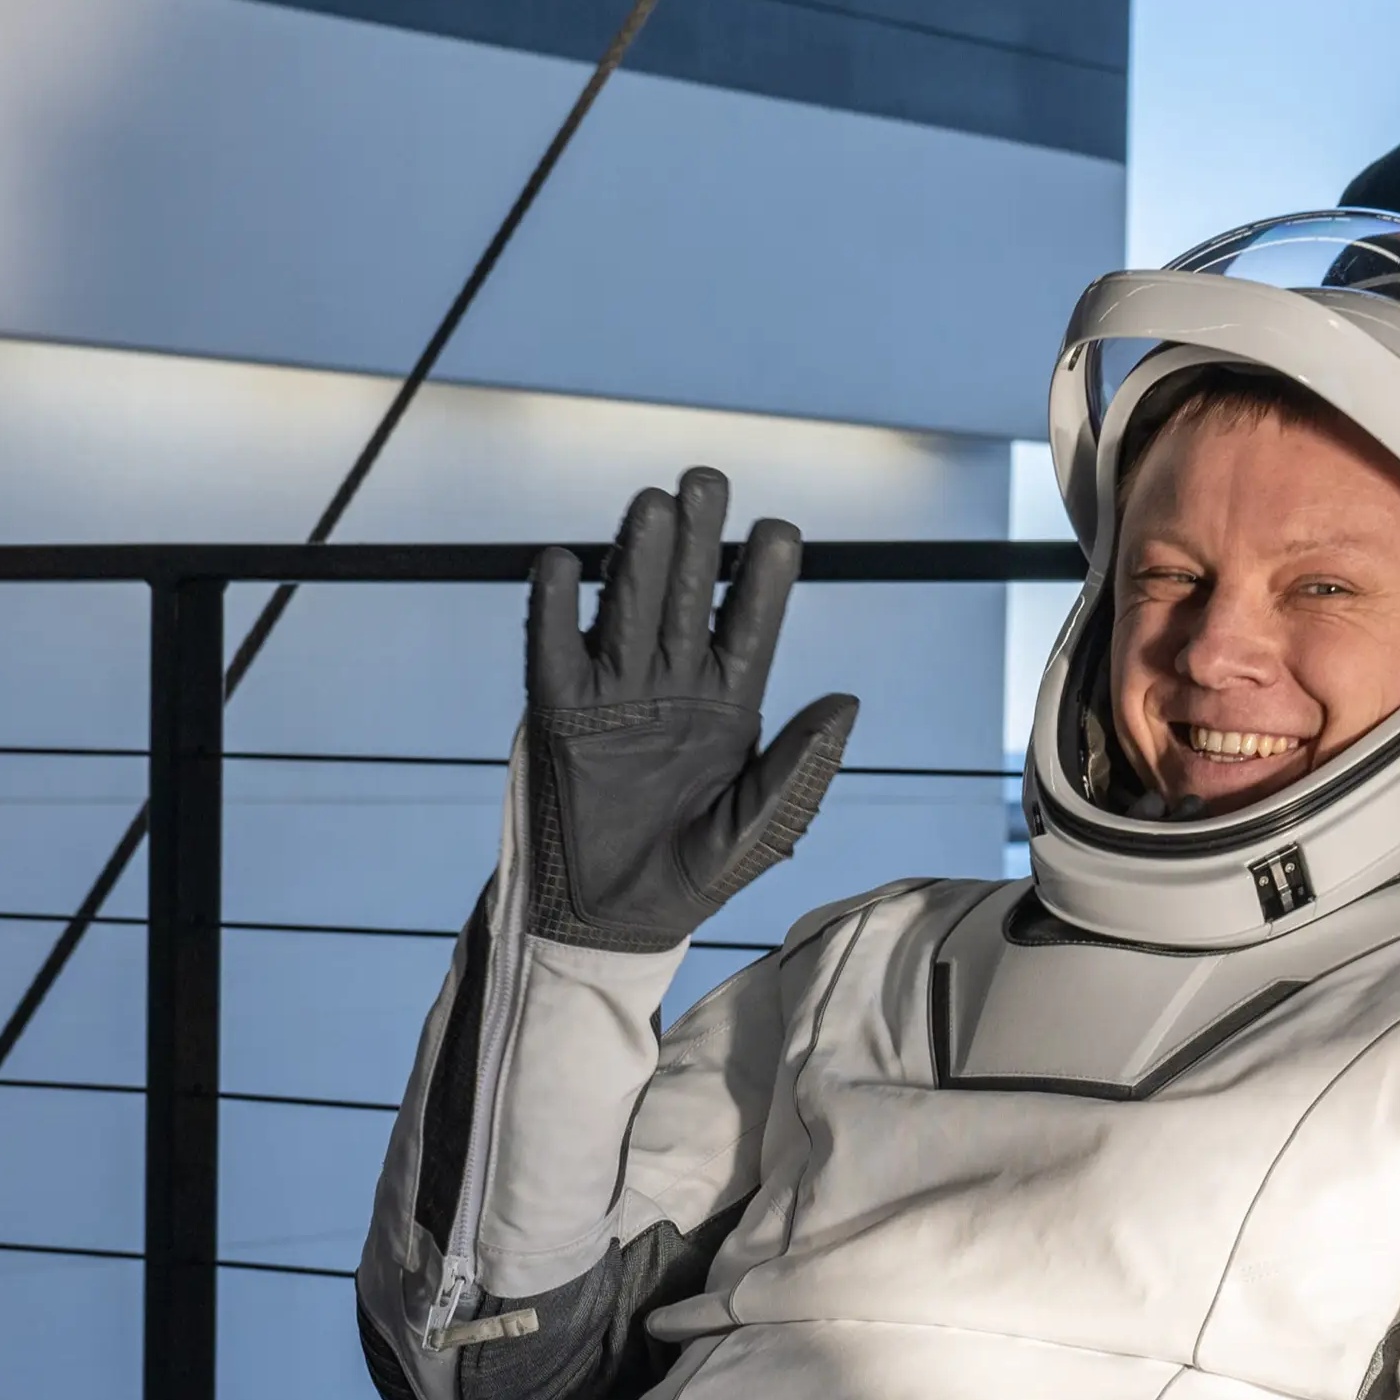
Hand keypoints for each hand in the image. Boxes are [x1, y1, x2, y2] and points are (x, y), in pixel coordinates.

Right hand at [521, 467, 859, 953]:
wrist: (613, 919)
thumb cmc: (694, 876)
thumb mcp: (759, 831)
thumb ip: (799, 770)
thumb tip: (846, 702)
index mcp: (730, 705)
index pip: (751, 626)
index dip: (763, 579)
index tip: (779, 529)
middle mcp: (673, 685)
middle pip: (686, 598)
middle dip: (696, 542)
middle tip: (706, 480)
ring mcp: (614, 693)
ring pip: (626, 608)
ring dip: (635, 556)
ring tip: (649, 503)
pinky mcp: (558, 712)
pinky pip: (552, 648)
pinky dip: (553, 606)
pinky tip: (562, 561)